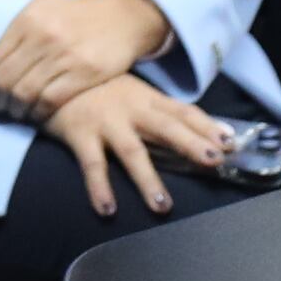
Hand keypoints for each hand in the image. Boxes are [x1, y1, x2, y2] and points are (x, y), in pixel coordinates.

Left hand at [0, 0, 172, 122]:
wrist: (123, 16)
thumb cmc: (77, 17)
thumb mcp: (44, 10)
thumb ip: (18, 31)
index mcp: (28, 18)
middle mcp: (43, 34)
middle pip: (3, 79)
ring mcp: (64, 53)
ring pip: (24, 93)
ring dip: (15, 110)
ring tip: (15, 114)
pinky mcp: (84, 72)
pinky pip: (49, 101)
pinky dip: (38, 113)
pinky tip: (37, 114)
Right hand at [43, 72, 232, 218]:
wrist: (49, 71)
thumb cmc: (96, 86)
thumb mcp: (131, 91)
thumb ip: (161, 111)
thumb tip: (203, 133)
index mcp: (146, 97)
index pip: (183, 111)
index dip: (207, 126)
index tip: (231, 141)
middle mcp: (131, 108)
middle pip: (167, 127)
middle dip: (191, 143)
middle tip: (214, 162)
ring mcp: (106, 122)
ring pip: (133, 152)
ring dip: (148, 179)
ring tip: (162, 206)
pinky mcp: (80, 134)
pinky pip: (92, 165)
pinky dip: (100, 187)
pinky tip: (108, 209)